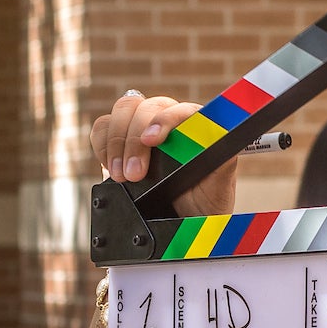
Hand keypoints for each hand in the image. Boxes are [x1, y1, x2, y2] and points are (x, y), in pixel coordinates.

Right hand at [89, 90, 237, 216]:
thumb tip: (217, 141)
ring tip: (120, 175)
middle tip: (133, 174)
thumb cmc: (205, 201)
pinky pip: (103, 128)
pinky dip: (102, 145)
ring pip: (122, 111)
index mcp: (195, 124)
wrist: (184, 221)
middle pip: (143, 107)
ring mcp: (142, 127)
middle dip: (133, 140)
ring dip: (116, 142)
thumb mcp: (221, 185)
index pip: (178, 109)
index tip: (152, 141)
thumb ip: (224, 162)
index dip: (163, 120)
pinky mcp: (120, 141)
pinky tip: (111, 168)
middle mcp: (167, 120)